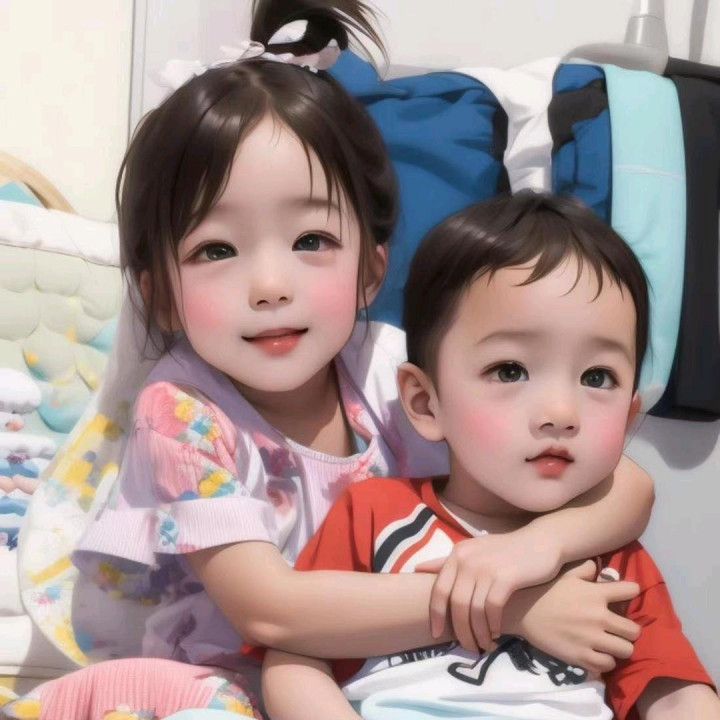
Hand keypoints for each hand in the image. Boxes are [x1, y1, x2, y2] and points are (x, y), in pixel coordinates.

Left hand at [414, 527, 563, 651]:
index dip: (436, 615)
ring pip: (474, 610)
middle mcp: (467, 560)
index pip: (439, 590)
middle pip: (456, 604)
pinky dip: (493, 625)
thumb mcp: (473, 551)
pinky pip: (492, 609)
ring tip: (485, 645)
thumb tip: (418, 569)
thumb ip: (447, 562)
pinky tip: (498, 633)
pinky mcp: (506, 577)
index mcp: (457, 554)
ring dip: (478, 633)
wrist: (541, 542)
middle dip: (461, 631)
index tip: (436, 635)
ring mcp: (486, 568)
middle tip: (469, 647)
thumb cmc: (505, 551)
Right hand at [505, 559, 640, 674]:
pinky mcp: (581, 657)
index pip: (631, 591)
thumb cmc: (545, 590)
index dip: (631, 592)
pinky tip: (598, 654)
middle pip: (634, 630)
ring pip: (626, 651)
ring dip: (619, 647)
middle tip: (618, 628)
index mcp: (596, 594)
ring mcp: (591, 639)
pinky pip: (607, 665)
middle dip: (628, 629)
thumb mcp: (565, 573)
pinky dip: (605, 661)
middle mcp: (598, 617)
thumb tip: (599, 566)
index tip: (625, 595)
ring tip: (610, 643)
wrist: (521, 611)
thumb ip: (585, 568)